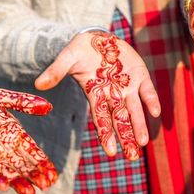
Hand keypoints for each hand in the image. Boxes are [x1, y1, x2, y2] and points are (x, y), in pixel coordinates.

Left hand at [0, 85, 56, 193]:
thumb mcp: (0, 97)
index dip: (42, 162)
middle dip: (33, 175)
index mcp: (12, 132)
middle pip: (21, 163)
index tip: (53, 175)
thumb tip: (49, 107)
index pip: (31, 150)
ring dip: (17, 182)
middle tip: (46, 186)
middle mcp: (1, 146)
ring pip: (5, 170)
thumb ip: (23, 102)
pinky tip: (3, 186)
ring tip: (29, 193)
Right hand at [35, 32, 160, 159]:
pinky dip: (151, 100)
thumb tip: (38, 85)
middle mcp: (112, 95)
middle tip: (132, 157)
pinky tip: (156, 113)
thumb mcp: (66, 59)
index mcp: (95, 94)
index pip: (101, 119)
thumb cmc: (80, 51)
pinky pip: (147, 90)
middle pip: (120, 120)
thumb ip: (55, 72)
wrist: (98, 37)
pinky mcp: (139, 75)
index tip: (111, 152)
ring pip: (135, 110)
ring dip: (140, 125)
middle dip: (126, 137)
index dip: (106, 135)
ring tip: (143, 143)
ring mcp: (127, 86)